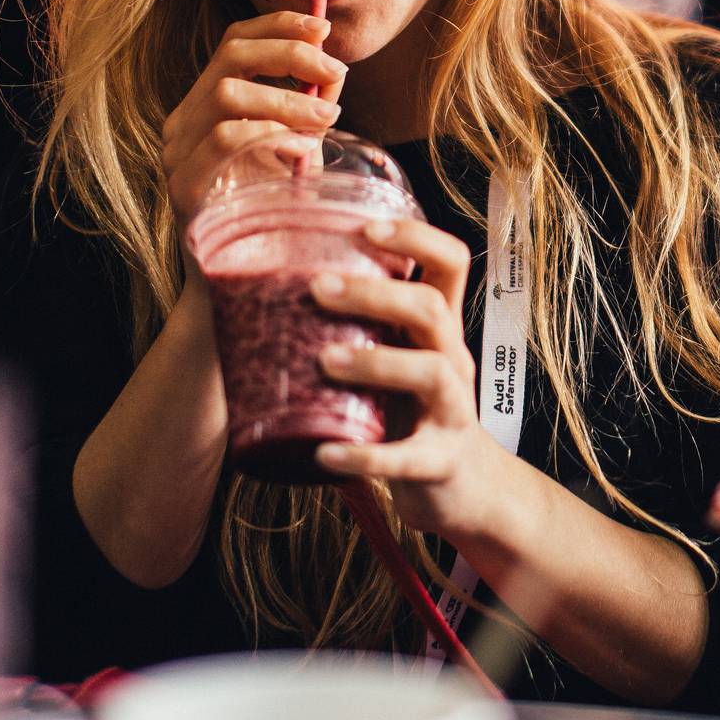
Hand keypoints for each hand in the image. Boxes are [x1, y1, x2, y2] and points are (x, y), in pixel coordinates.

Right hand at [160, 12, 347, 225]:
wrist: (242, 276)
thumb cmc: (270, 210)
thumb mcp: (296, 149)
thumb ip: (311, 108)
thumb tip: (334, 70)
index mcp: (205, 105)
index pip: (234, 42)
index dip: (278, 26)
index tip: (323, 27)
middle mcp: (184, 121)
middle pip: (230, 57)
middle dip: (289, 54)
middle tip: (335, 71)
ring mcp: (178, 153)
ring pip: (227, 94)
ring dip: (286, 98)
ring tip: (326, 118)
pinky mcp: (184, 185)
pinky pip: (225, 139)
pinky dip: (269, 134)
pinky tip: (300, 148)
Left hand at [312, 218, 509, 540]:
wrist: (464, 491)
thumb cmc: (412, 415)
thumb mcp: (396, 363)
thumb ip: (354, 333)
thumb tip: (255, 297)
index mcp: (441, 331)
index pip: (450, 262)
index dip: (415, 237)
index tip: (365, 228)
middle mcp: (453, 361)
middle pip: (432, 309)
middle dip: (376, 293)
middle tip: (317, 289)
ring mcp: (453, 412)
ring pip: (431, 371)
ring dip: (377, 361)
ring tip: (324, 361)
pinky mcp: (440, 463)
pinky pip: (407, 458)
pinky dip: (365, 457)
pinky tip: (325, 456)